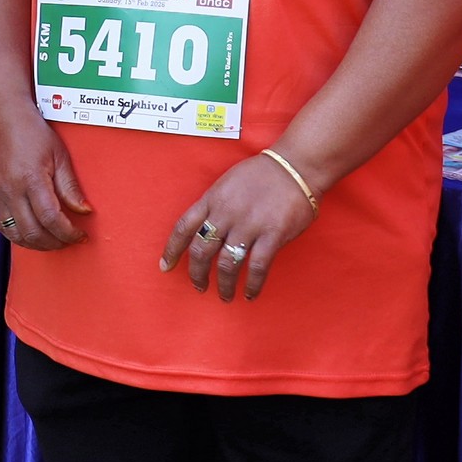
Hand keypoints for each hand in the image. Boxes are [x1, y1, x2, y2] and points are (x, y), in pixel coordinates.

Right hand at [0, 106, 88, 249]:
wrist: (2, 119)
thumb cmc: (33, 133)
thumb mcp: (59, 155)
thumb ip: (70, 186)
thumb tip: (84, 211)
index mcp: (30, 179)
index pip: (51, 219)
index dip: (68, 233)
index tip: (80, 235)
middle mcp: (10, 191)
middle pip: (33, 232)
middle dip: (55, 242)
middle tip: (69, 240)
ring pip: (15, 235)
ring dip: (37, 244)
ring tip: (52, 240)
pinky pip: (1, 227)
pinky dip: (18, 236)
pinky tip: (31, 233)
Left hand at [161, 152, 316, 300]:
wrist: (296, 166)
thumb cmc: (261, 174)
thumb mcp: (227, 183)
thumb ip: (214, 206)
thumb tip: (206, 232)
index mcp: (212, 199)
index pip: (183, 227)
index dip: (172, 250)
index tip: (165, 267)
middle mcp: (226, 213)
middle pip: (201, 250)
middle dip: (197, 274)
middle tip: (199, 286)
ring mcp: (249, 224)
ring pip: (227, 263)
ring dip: (224, 284)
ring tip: (225, 295)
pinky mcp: (272, 234)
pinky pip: (257, 266)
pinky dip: (251, 284)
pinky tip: (249, 293)